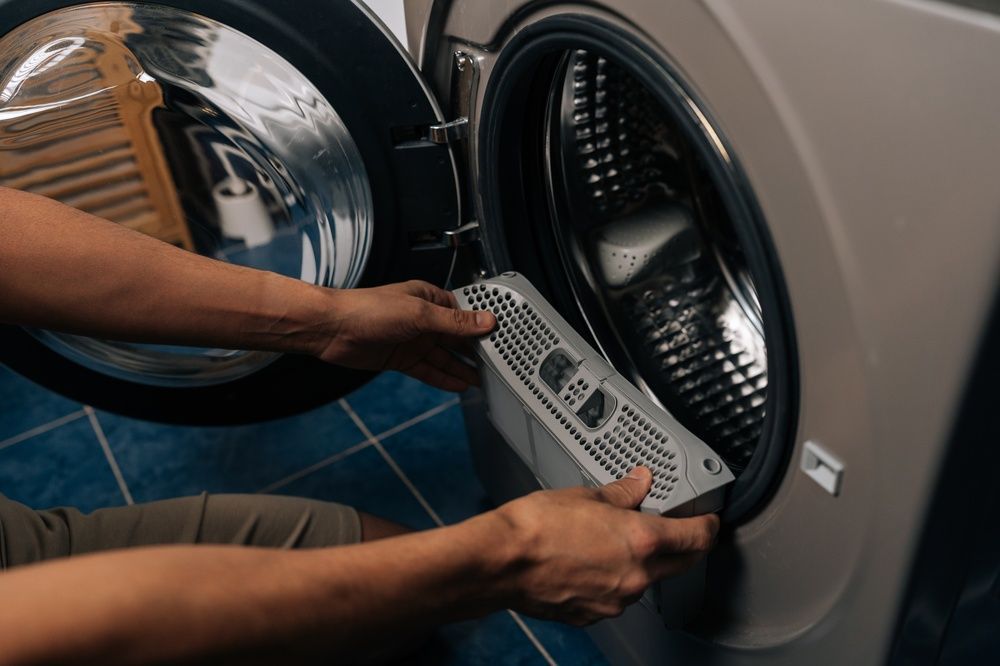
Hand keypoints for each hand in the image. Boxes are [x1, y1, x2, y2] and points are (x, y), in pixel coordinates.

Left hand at [319, 280, 494, 390]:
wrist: (330, 329)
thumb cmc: (366, 309)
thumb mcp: (418, 314)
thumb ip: (454, 322)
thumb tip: (485, 321)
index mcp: (429, 298)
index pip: (464, 312)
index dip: (483, 324)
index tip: (502, 337)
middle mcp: (422, 319)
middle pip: (457, 337)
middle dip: (476, 350)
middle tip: (499, 364)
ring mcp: (412, 340)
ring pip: (444, 356)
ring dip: (463, 368)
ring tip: (484, 380)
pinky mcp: (401, 358)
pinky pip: (428, 370)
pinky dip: (443, 378)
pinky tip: (459, 385)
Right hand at [492, 467, 718, 624]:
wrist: (501, 562)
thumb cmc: (536, 527)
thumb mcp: (585, 495)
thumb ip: (622, 493)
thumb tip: (639, 484)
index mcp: (642, 541)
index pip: (697, 538)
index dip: (708, 526)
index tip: (709, 519)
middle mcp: (636, 576)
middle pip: (680, 564)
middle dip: (683, 546)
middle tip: (675, 528)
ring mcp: (616, 600)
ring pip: (645, 580)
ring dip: (642, 562)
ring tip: (612, 540)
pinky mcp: (594, 614)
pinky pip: (616, 595)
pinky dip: (613, 579)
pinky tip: (590, 561)